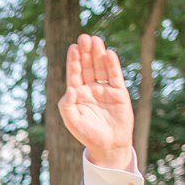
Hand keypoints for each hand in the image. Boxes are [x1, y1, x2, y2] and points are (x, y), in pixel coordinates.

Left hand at [57, 34, 133, 170]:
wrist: (108, 145)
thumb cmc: (88, 134)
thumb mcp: (72, 122)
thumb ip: (66, 106)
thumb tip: (69, 89)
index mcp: (77, 94)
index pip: (75, 73)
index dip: (74, 60)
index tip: (73, 47)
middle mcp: (90, 88)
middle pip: (88, 66)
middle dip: (86, 52)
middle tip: (84, 38)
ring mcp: (105, 89)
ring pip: (101, 68)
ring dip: (98, 54)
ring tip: (95, 40)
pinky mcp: (119, 92)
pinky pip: (115, 76)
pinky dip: (112, 65)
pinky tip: (109, 54)